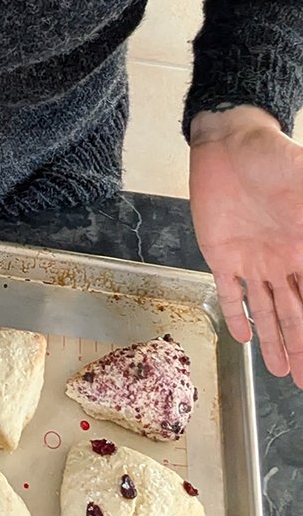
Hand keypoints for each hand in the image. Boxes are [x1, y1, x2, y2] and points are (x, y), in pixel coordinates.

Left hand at [189, 106, 302, 386]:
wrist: (231, 143)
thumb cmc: (276, 159)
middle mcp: (283, 261)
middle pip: (296, 312)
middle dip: (302, 346)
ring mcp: (253, 261)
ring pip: (266, 310)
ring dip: (275, 341)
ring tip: (282, 371)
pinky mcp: (221, 255)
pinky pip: (231, 292)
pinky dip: (237, 316)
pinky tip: (244, 339)